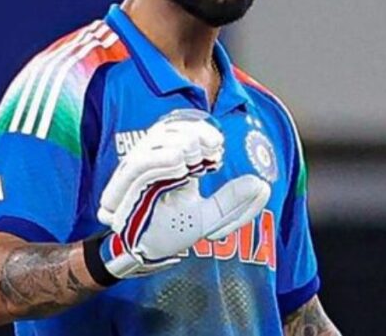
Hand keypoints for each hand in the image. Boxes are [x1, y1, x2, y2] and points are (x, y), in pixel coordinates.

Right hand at [95, 110, 270, 278]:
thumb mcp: (208, 217)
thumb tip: (263, 185)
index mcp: (170, 162)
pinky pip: (136, 165)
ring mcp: (135, 173)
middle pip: (165, 130)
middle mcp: (151, 162)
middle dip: (190, 134)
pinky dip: (157, 159)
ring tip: (194, 157)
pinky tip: (178, 163)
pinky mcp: (122, 187)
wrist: (145, 255)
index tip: (218, 144)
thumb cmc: (171, 232)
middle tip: (211, 148)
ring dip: (176, 143)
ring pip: (151, 143)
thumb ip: (232, 202)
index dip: (198, 130)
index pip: (179, 131)